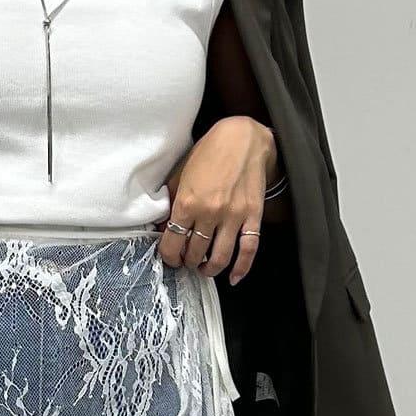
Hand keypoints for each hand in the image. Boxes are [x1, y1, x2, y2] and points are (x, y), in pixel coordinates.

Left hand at [158, 116, 278, 286]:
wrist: (244, 138)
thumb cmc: (210, 153)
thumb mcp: (181, 173)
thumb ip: (171, 201)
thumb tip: (163, 226)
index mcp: (188, 202)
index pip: (172, 243)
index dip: (169, 256)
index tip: (171, 258)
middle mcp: (210, 212)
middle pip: (195, 253)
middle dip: (189, 262)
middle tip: (188, 261)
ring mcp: (233, 216)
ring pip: (220, 257)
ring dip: (210, 269)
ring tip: (205, 268)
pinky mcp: (253, 216)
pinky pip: (248, 250)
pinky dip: (241, 268)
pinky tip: (233, 277)